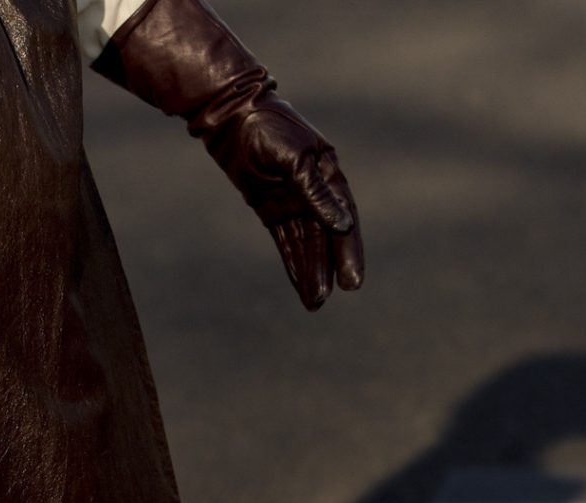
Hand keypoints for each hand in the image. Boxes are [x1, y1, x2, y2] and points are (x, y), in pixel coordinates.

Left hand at [209, 100, 365, 311]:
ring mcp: (293, 202)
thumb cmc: (270, 129)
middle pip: (324, 238)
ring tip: (313, 302)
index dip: (348, 251)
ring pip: (305, 244)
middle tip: (325, 297)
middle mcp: (315, 192)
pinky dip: (292, 261)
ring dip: (310, 271)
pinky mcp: (271, 208)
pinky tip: (299, 283)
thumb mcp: (296, 160)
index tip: (351, 282)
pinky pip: (285, 241)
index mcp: (329, 176)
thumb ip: (317, 194)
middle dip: (325, 268)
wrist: (233, 117)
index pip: (344, 219)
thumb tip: (342, 226)